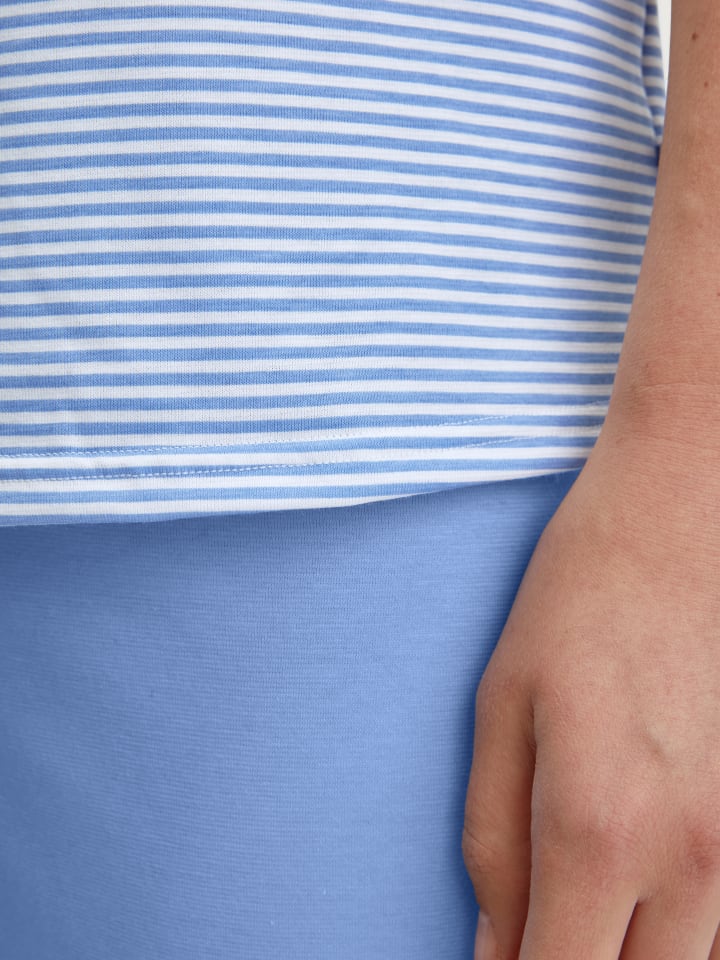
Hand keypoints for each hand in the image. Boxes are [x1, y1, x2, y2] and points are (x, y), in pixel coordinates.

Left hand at [461, 421, 719, 958]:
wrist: (681, 520)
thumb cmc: (576, 602)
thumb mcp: (501, 710)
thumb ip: (492, 845)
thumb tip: (493, 949)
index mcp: (596, 829)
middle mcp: (688, 860)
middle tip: (537, 928)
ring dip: (629, 958)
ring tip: (583, 906)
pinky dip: (679, 935)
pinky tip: (641, 891)